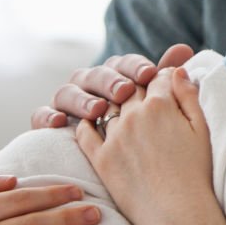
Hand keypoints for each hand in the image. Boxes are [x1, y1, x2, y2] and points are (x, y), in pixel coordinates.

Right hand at [30, 44, 194, 128]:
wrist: (137, 176)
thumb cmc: (151, 138)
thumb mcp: (162, 108)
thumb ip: (169, 78)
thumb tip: (184, 48)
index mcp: (118, 76)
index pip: (123, 64)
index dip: (135, 66)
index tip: (150, 73)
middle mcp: (91, 86)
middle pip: (94, 74)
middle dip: (109, 81)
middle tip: (124, 91)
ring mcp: (70, 104)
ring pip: (67, 91)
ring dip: (81, 98)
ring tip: (97, 109)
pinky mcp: (52, 124)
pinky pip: (41, 116)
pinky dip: (46, 116)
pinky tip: (59, 123)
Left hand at [75, 67, 209, 224]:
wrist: (176, 212)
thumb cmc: (196, 172)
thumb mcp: (202, 129)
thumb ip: (189, 96)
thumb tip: (177, 71)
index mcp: (160, 104)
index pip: (158, 77)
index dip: (164, 78)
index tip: (167, 85)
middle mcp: (133, 115)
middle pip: (131, 88)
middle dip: (139, 87)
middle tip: (144, 96)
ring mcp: (113, 136)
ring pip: (108, 107)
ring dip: (115, 104)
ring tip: (122, 110)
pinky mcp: (100, 158)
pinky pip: (84, 131)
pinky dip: (86, 122)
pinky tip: (92, 121)